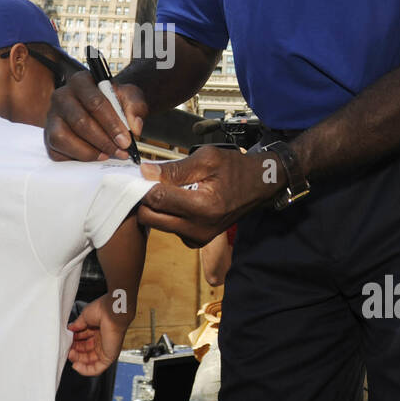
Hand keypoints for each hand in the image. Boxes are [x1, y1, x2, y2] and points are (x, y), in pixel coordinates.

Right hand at [45, 70, 147, 162]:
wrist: (100, 110)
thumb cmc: (114, 102)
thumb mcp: (129, 97)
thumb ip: (136, 106)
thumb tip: (134, 126)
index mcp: (80, 81)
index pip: (95, 102)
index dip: (111, 124)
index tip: (126, 141)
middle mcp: (61, 95)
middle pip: (80, 122)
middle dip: (103, 141)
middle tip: (120, 152)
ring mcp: (51, 116)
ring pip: (63, 137)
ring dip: (87, 151)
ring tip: (105, 155)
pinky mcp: (47, 135)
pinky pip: (56, 151)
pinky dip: (75, 158)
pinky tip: (92, 157)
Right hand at [67, 296, 128, 376]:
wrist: (111, 312)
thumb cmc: (101, 310)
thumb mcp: (84, 317)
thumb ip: (77, 325)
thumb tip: (70, 329)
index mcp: (97, 330)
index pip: (83, 341)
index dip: (74, 342)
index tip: (66, 341)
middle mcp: (101, 340)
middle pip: (85, 352)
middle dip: (75, 352)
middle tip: (67, 349)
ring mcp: (105, 349)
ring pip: (90, 361)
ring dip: (78, 360)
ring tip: (70, 355)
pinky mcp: (109, 357)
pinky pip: (97, 368)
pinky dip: (86, 370)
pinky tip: (76, 366)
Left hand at [138, 146, 283, 246]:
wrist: (258, 185)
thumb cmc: (235, 169)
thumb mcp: (207, 159)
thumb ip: (174, 168)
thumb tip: (145, 172)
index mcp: (202, 207)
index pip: (157, 199)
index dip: (143, 184)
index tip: (141, 173)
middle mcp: (198, 228)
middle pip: (150, 218)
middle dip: (145, 199)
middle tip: (150, 181)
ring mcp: (197, 238)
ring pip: (157, 224)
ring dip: (155, 207)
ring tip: (167, 188)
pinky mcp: (196, 241)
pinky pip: (168, 228)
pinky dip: (166, 215)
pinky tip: (177, 200)